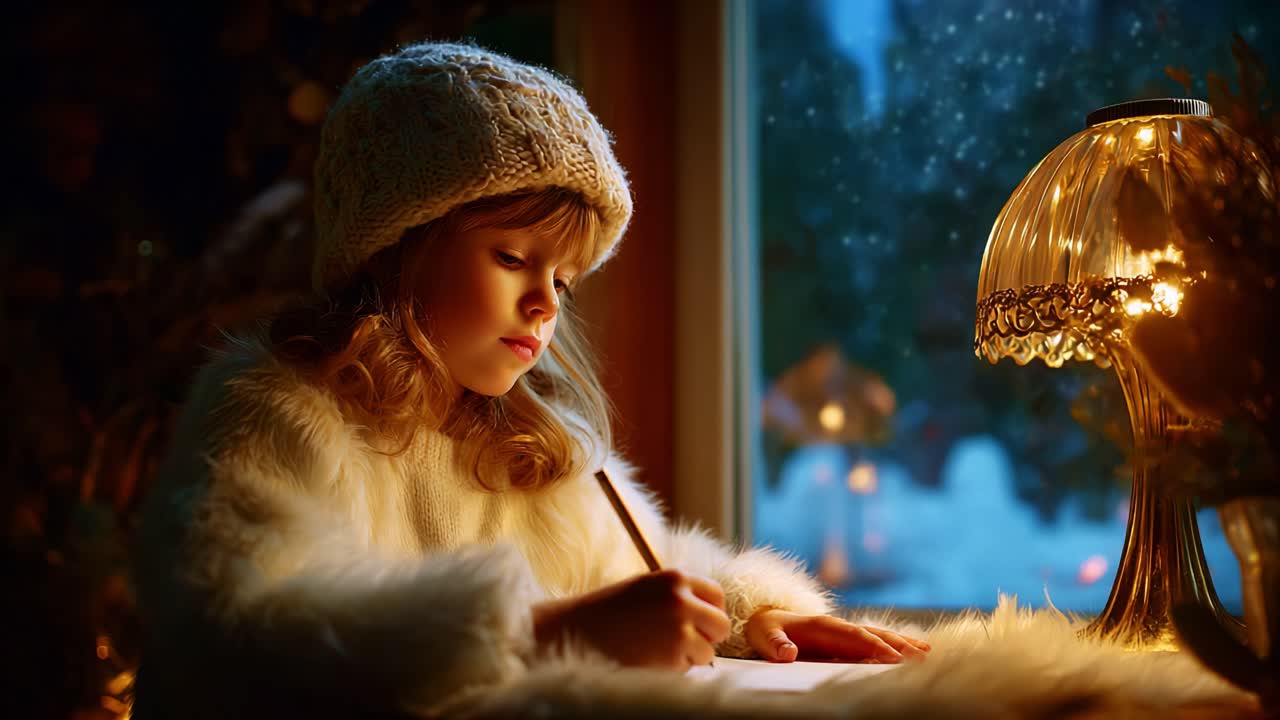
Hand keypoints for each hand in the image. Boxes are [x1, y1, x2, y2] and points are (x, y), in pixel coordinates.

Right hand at [532, 569, 730, 669]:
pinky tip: (650, 659)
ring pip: (709, 651)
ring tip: (658, 650)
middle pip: (721, 623)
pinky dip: (676, 669)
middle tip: (686, 643)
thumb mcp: (647, 589)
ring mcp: (680, 626)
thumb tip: (711, 615)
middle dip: (708, 637)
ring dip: (690, 657)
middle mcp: (682, 598)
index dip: (710, 612)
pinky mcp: (674, 653)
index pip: (716, 595)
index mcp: (675, 577)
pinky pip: (690, 668)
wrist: (577, 632)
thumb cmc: (609, 613)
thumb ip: (679, 596)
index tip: (700, 623)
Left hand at [744, 608, 930, 663]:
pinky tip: (916, 651)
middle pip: (873, 634)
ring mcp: (846, 633)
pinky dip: (897, 645)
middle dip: (898, 645)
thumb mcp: (764, 635)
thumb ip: (776, 644)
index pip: (852, 636)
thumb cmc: (766, 630)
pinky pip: (876, 642)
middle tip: (923, 658)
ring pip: (880, 636)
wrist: (767, 619)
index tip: (893, 658)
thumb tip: (788, 653)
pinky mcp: (848, 641)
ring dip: (903, 643)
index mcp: (821, 625)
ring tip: (928, 653)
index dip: (873, 646)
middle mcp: (839, 626)